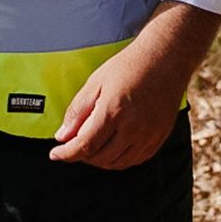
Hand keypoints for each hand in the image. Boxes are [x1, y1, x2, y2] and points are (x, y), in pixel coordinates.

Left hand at [49, 1, 220, 169]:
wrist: (165, 59)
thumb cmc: (129, 66)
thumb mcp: (96, 82)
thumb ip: (77, 111)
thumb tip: (62, 136)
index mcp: (113, 111)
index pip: (85, 145)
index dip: (67, 154)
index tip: (55, 154)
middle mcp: (132, 128)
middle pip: (100, 158)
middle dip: (81, 156)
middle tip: (72, 145)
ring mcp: (148, 135)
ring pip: (117, 163)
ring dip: (99, 160)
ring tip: (91, 146)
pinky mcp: (159, 138)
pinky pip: (135, 160)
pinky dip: (119, 159)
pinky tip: (112, 147)